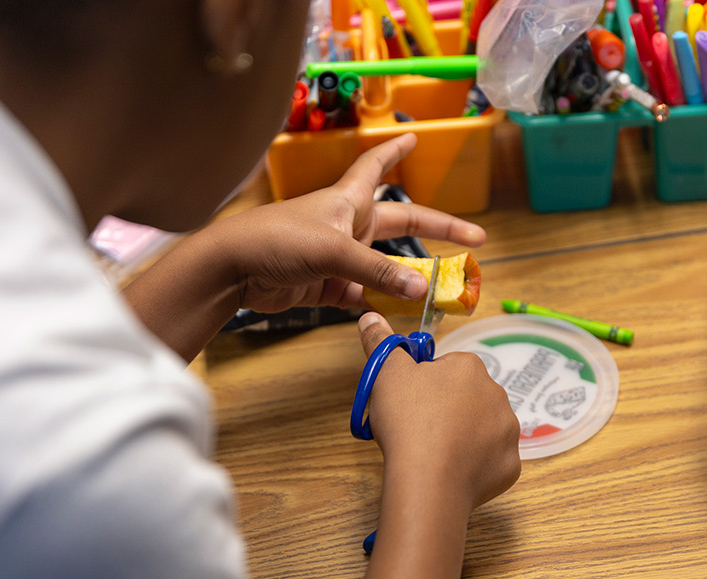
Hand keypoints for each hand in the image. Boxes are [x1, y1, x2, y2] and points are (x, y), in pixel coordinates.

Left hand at [208, 133, 485, 313]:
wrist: (233, 270)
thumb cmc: (278, 241)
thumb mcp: (333, 252)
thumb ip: (379, 272)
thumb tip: (422, 290)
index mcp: (348, 200)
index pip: (377, 166)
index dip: (396, 152)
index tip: (415, 138)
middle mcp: (347, 225)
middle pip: (400, 222)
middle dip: (437, 229)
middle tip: (473, 239)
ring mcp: (338, 257)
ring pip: (386, 264)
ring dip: (411, 276)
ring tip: (442, 289)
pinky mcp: (326, 285)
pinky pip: (365, 294)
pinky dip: (384, 303)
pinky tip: (403, 312)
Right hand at [357, 312, 520, 511]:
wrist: (428, 481)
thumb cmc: (408, 422)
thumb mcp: (386, 374)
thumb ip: (381, 342)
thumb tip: (371, 317)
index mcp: (470, 368)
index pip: (447, 369)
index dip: (424, 385)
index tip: (409, 402)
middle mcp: (497, 394)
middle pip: (467, 398)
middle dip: (447, 409)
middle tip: (418, 428)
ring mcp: (508, 432)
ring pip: (482, 428)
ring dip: (463, 436)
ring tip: (435, 451)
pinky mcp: (510, 466)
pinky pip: (491, 460)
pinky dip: (474, 465)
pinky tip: (452, 470)